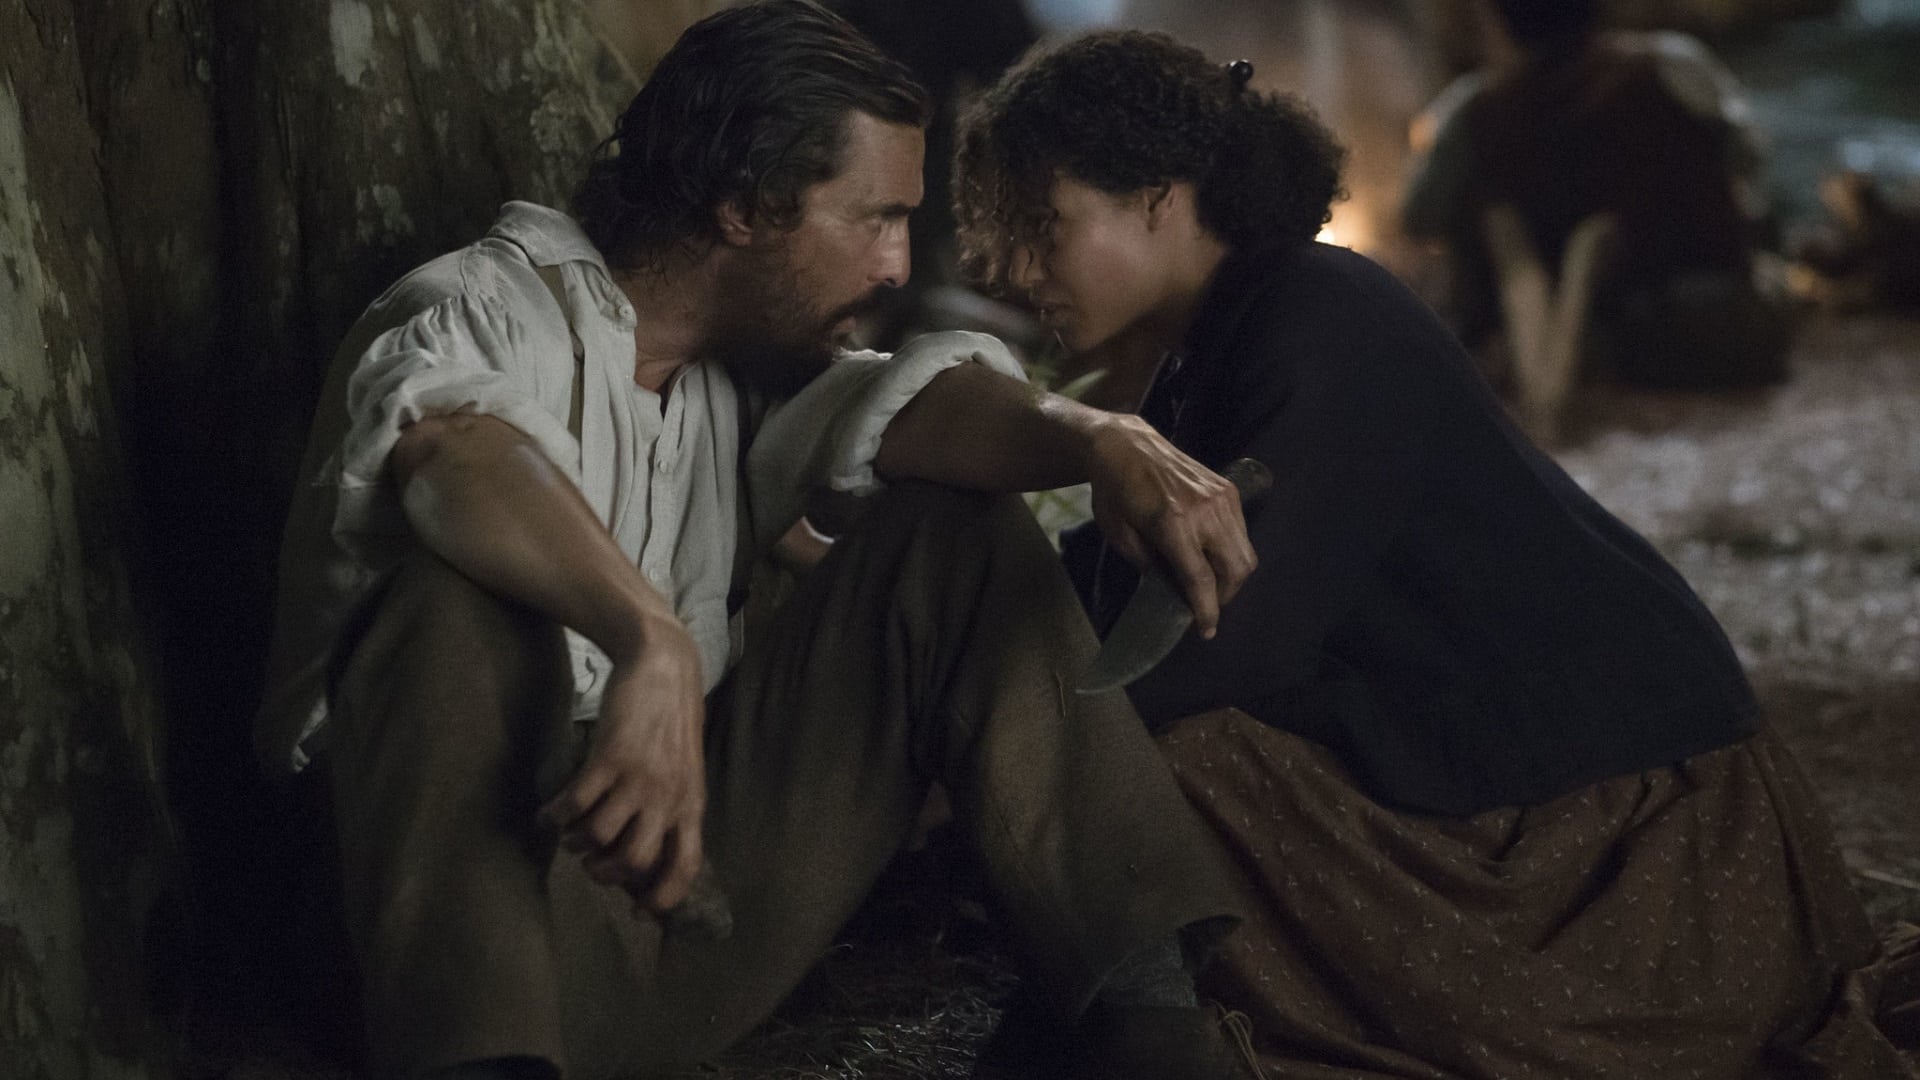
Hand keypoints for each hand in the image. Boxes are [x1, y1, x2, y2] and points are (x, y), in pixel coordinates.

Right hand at [538, 614, 707, 912]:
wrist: (663, 666)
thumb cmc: (670, 723)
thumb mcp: (685, 770)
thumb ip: (671, 807)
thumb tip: (645, 853)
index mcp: (691, 804)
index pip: (685, 866)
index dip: (662, 898)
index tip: (637, 913)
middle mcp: (667, 797)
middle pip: (634, 861)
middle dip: (606, 873)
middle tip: (592, 863)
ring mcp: (638, 778)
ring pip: (600, 836)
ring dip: (578, 843)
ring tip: (572, 833)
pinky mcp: (609, 758)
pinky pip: (576, 804)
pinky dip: (557, 816)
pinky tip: (550, 813)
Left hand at [1085, 415, 1257, 637]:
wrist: (1126, 445)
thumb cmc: (1113, 491)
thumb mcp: (1119, 535)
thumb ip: (1148, 564)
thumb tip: (1172, 589)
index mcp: (1173, 524)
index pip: (1201, 580)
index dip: (1206, 611)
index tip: (1206, 631)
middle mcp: (1205, 511)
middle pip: (1236, 570)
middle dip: (1225, 596)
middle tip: (1206, 605)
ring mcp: (1221, 498)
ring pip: (1245, 552)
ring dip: (1232, 575)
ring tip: (1211, 583)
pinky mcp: (1228, 489)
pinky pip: (1241, 531)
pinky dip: (1232, 551)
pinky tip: (1212, 555)